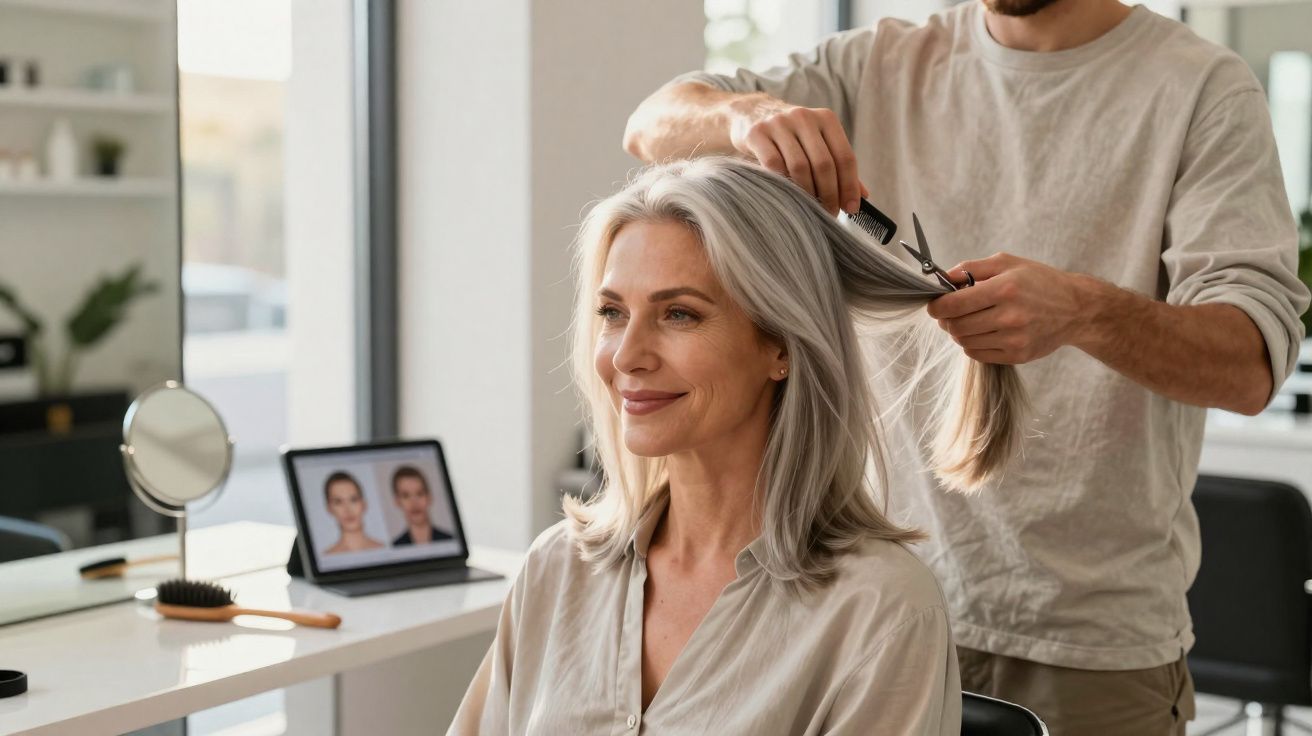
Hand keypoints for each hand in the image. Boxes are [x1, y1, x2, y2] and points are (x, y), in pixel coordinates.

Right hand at [727, 95, 866, 215]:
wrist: (752, 114)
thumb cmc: (792, 136)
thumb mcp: (817, 143)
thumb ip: (838, 166)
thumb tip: (863, 196)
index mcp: (826, 118)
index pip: (845, 157)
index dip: (850, 186)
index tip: (851, 209)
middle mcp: (804, 117)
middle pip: (824, 164)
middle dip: (829, 194)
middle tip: (829, 214)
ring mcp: (779, 123)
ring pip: (799, 166)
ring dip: (807, 194)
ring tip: (810, 209)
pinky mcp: (757, 133)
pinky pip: (774, 165)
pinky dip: (783, 184)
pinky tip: (787, 196)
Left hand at [926, 253, 1091, 364]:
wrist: (1076, 309)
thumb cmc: (1039, 281)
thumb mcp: (1008, 263)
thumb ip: (971, 268)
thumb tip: (942, 278)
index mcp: (1005, 289)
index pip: (954, 304)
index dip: (936, 306)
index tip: (933, 305)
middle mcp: (1010, 316)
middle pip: (956, 326)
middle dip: (946, 320)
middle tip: (949, 313)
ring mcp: (1014, 339)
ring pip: (964, 342)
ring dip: (959, 332)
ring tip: (969, 320)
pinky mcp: (1017, 356)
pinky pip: (978, 354)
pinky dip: (972, 344)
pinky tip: (982, 332)